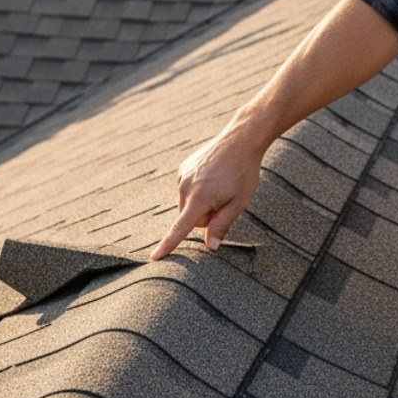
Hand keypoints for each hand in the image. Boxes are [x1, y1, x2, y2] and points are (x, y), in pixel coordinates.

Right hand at [150, 128, 265, 259]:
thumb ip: (221, 225)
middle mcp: (185, 187)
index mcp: (199, 198)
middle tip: (224, 200)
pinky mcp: (183, 168)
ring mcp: (183, 176)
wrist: (240, 140)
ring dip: (201, 202)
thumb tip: (211, 247)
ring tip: (220, 185)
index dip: (168, 245)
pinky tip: (213, 176)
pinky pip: (188, 190)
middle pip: (190, 218)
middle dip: (204, 216)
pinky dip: (198, 189)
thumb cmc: (242, 173)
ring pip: (188, 204)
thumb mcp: (238, 203)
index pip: (180, 228)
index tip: (154, 257)